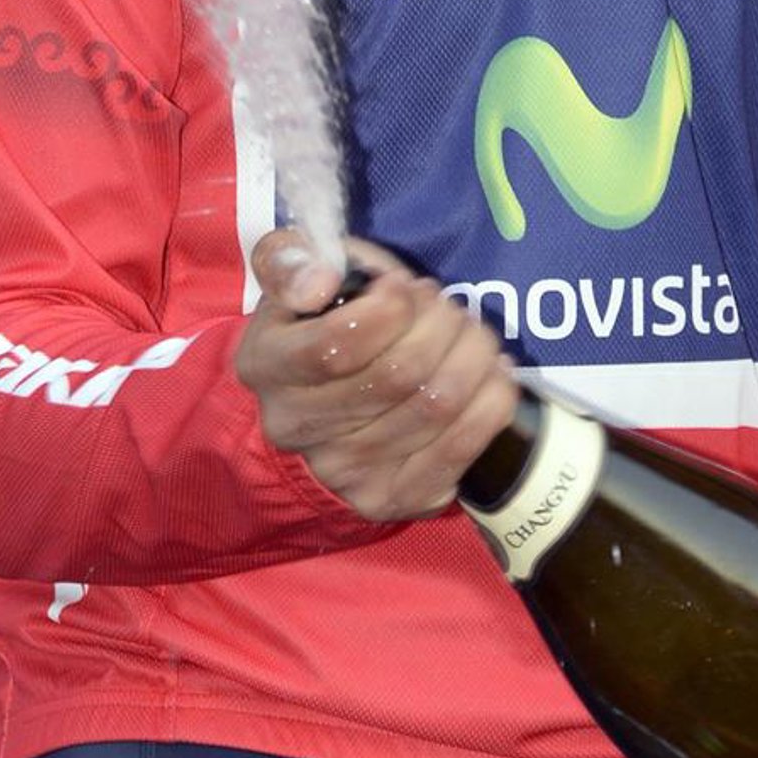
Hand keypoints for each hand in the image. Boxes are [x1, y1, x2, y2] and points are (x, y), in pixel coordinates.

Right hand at [235, 230, 518, 520]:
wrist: (323, 404)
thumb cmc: (320, 320)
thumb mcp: (296, 274)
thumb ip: (290, 258)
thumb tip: (320, 283)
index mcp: (265, 365)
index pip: (335, 346)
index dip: (390, 309)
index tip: (404, 286)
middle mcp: (293, 427)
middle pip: (399, 374)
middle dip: (442, 324)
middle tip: (447, 307)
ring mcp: (343, 473)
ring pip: (437, 405)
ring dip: (473, 355)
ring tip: (471, 334)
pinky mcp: (390, 499)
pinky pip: (461, 448)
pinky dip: (491, 400)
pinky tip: (492, 374)